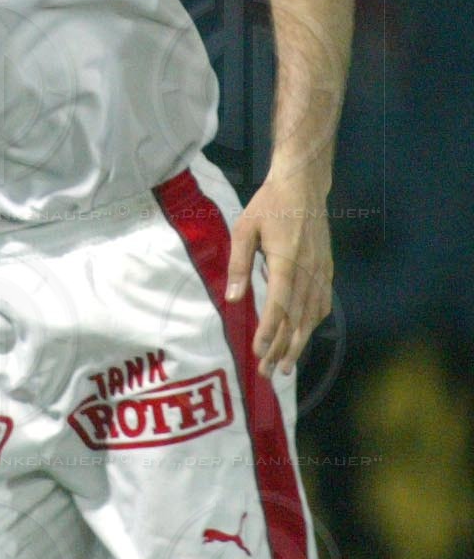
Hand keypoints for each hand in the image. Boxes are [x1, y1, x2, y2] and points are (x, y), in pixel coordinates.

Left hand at [228, 173, 332, 377]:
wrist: (303, 186)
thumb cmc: (269, 206)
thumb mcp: (244, 229)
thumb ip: (238, 264)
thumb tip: (232, 299)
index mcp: (286, 261)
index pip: (279, 304)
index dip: (270, 331)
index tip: (259, 351)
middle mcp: (308, 271)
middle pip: (296, 318)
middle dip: (282, 348)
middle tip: (267, 372)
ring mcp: (321, 271)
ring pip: (311, 316)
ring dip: (298, 343)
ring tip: (284, 366)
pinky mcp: (326, 269)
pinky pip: (322, 304)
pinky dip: (312, 324)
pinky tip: (303, 337)